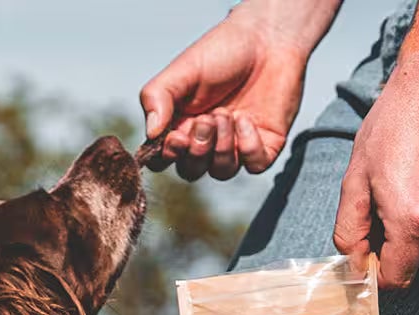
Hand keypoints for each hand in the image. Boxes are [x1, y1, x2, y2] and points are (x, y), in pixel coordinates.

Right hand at [139, 1, 333, 180]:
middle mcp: (207, 140)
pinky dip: (248, 147)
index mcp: (180, 125)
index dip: (167, 157)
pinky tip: (246, 119)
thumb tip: (151, 135)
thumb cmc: (221, 51)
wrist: (267, 38)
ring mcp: (237, 144)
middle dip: (197, 150)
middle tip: (206, 119)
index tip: (176, 136)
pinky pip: (254, 165)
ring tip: (227, 115)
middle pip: (191, 170)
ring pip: (222, 172)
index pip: (163, 160)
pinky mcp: (266, 144)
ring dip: (221, 148)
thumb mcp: (180, 72)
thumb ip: (157, 98)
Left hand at [331, 77, 418, 289]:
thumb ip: (349, 232)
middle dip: (392, 249)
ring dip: (414, 234)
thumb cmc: (389, 134)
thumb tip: (355, 266)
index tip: (366, 252)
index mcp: (412, 221)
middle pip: (413, 265)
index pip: (396, 281)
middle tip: (381, 208)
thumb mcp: (353, 183)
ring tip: (405, 193)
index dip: (375, 273)